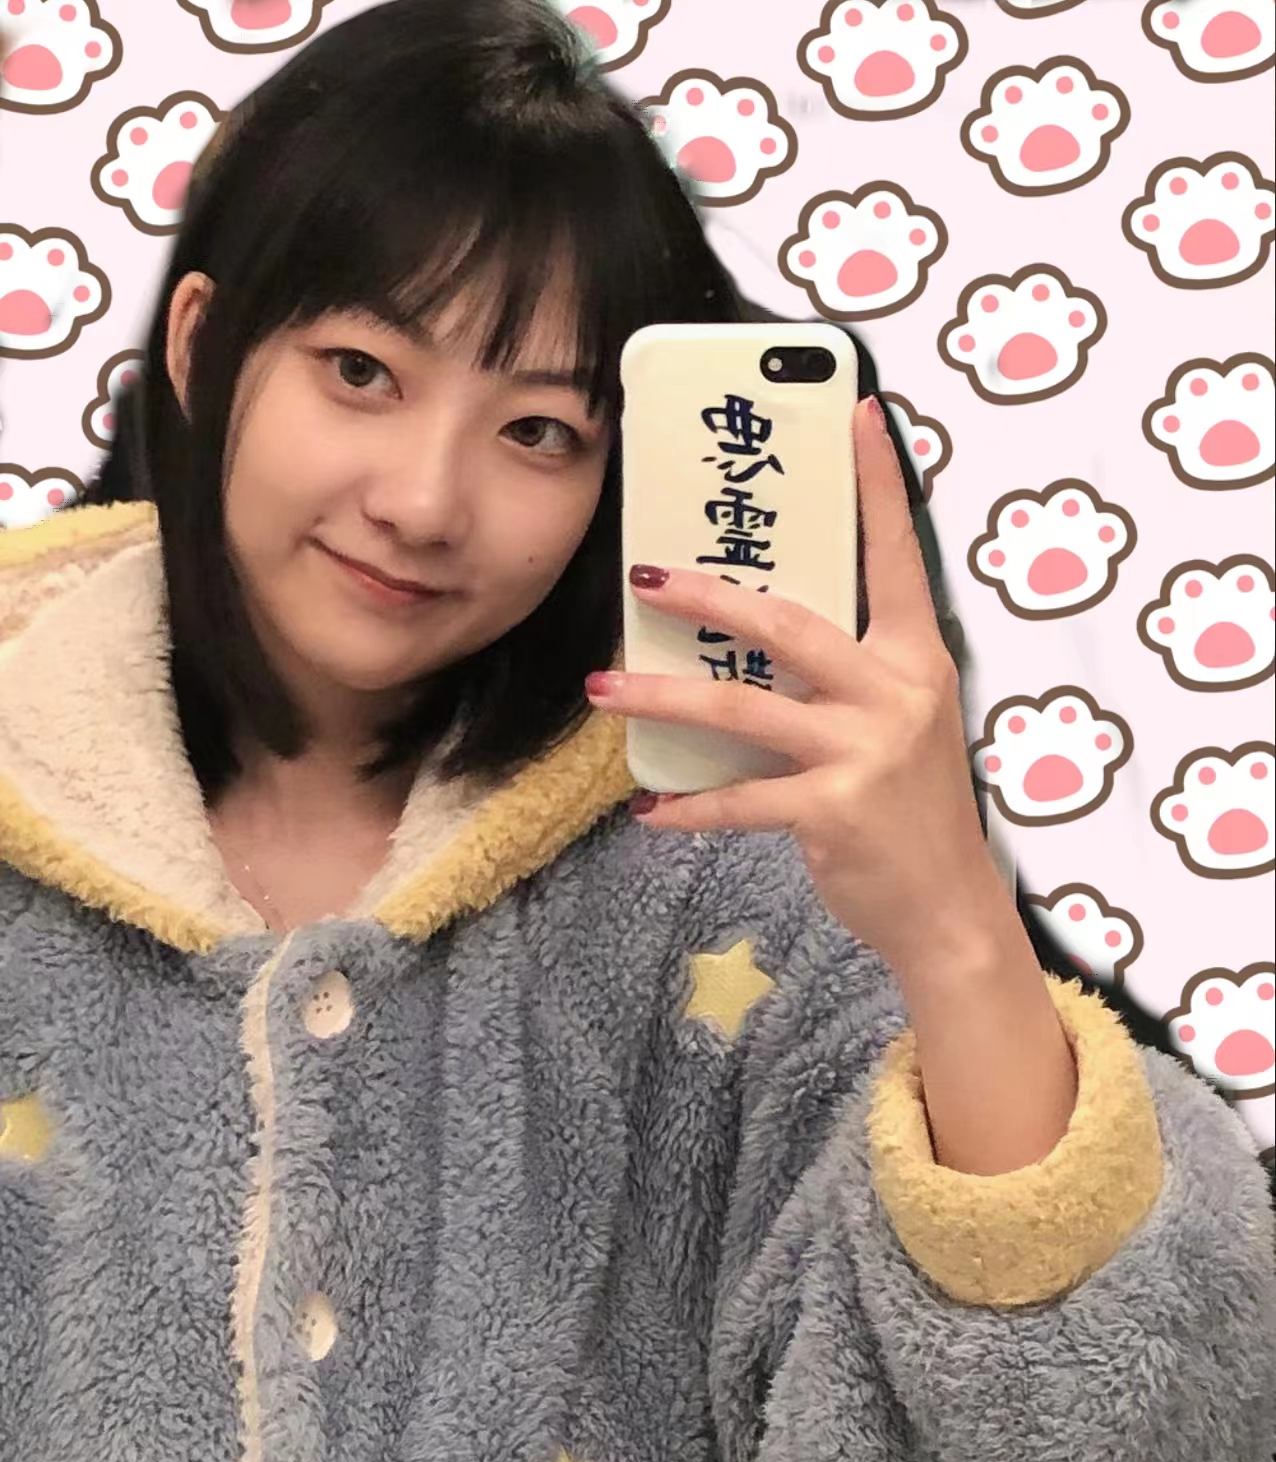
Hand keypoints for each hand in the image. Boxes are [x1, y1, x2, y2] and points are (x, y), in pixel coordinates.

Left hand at [585, 395, 1006, 969]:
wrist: (949, 908)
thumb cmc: (913, 810)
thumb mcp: (898, 726)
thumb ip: (844, 678)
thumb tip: (754, 643)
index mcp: (914, 660)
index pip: (896, 557)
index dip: (878, 485)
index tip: (857, 413)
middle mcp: (894, 694)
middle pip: (788, 624)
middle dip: (709, 597)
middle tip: (643, 578)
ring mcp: (865, 751)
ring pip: (743, 708)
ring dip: (663, 697)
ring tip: (602, 688)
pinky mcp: (833, 810)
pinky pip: (741, 800)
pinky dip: (689, 806)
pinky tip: (650, 809)